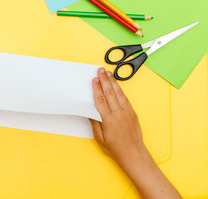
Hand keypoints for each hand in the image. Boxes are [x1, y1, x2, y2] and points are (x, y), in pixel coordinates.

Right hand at [90, 68, 181, 198]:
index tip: (94, 80)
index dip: (96, 88)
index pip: (101, 100)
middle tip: (101, 70)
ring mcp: (127, 112)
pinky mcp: (132, 113)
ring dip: (113, 82)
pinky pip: (125, 99)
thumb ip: (95, 122)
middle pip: (109, 93)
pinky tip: (117, 86)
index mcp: (109, 119)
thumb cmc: (116, 148)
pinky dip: (120, 90)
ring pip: (118, 93)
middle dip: (104, 80)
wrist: (133, 154)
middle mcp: (119, 113)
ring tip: (109, 73)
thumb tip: (90, 111)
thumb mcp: (99, 138)